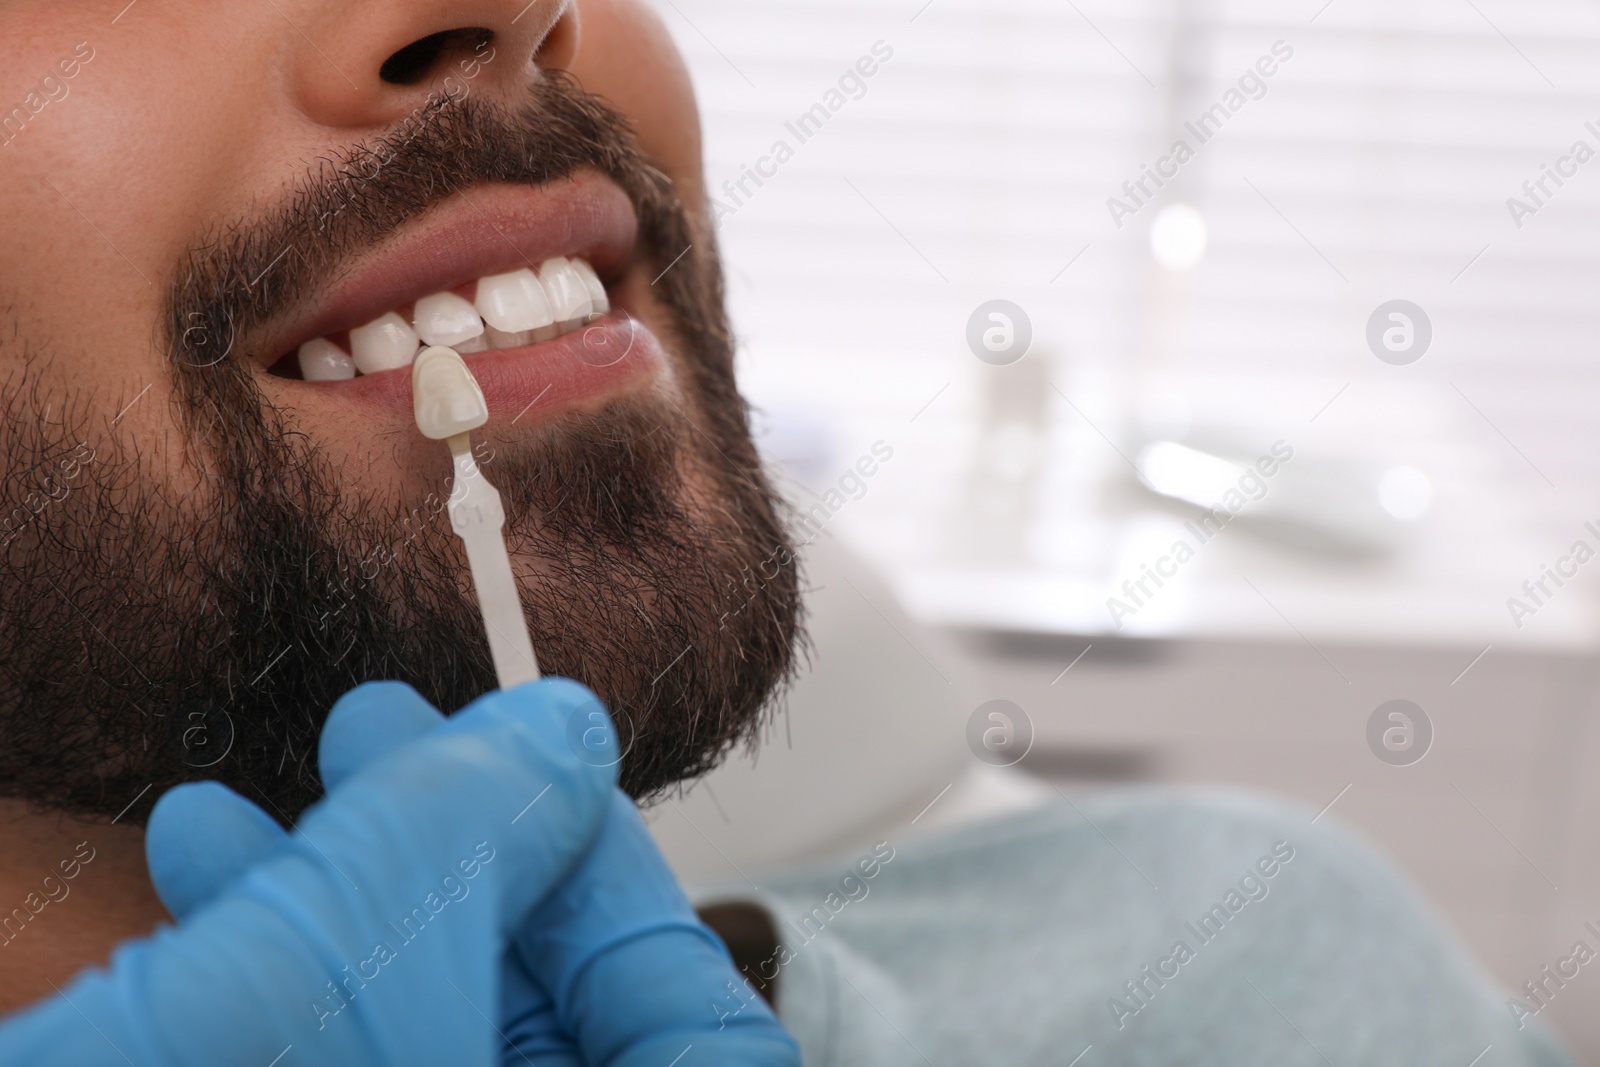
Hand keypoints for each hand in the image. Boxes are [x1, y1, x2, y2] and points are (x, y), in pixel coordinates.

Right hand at [0, 678, 611, 1065]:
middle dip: (449, 875)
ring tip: (225, 810)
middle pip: (542, 1043)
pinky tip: (183, 899)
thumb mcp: (337, 965)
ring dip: (329, 925)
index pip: (701, 1044)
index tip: (537, 769)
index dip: (621, 891)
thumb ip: (471, 834)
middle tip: (367, 741)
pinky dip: (268, 1002)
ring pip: (412, 1063)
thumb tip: (561, 731)